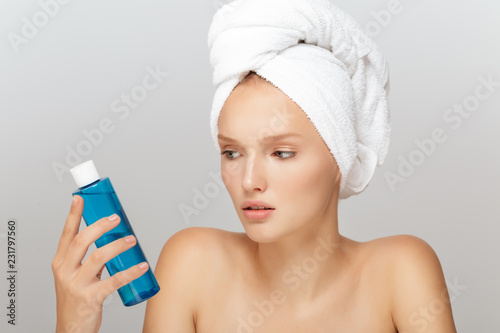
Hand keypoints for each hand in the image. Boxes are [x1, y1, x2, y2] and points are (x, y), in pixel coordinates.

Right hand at [52, 195, 148, 332]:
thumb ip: (86, 258)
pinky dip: (131, 272)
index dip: (73, 215)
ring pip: (98, 258)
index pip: (66, 234)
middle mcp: (66, 271)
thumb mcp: (73, 275)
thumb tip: (109, 238)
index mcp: (60, 263)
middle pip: (82, 241)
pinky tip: (142, 266)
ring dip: (117, 246)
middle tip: (115, 218)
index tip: (80, 199)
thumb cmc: (75, 300)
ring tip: (131, 239)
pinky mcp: (91, 298)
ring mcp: (77, 285)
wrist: (71, 329)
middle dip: (100, 226)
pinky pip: (114, 281)